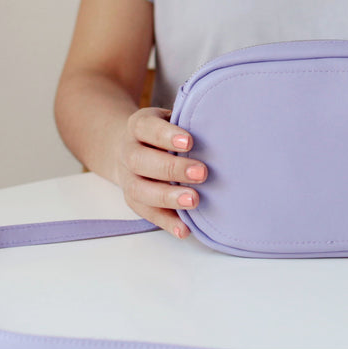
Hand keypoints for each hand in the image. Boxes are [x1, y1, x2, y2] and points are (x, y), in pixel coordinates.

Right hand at [117, 107, 205, 239]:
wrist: (129, 147)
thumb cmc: (163, 132)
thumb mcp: (170, 119)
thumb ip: (188, 122)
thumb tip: (220, 129)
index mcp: (138, 126)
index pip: (146, 127)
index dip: (166, 135)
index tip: (189, 142)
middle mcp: (128, 151)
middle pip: (140, 160)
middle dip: (171, 168)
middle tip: (201, 173)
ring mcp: (127, 177)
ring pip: (139, 190)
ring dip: (167, 197)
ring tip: (194, 200)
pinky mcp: (133, 200)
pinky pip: (146, 213)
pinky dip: (166, 222)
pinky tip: (184, 229)